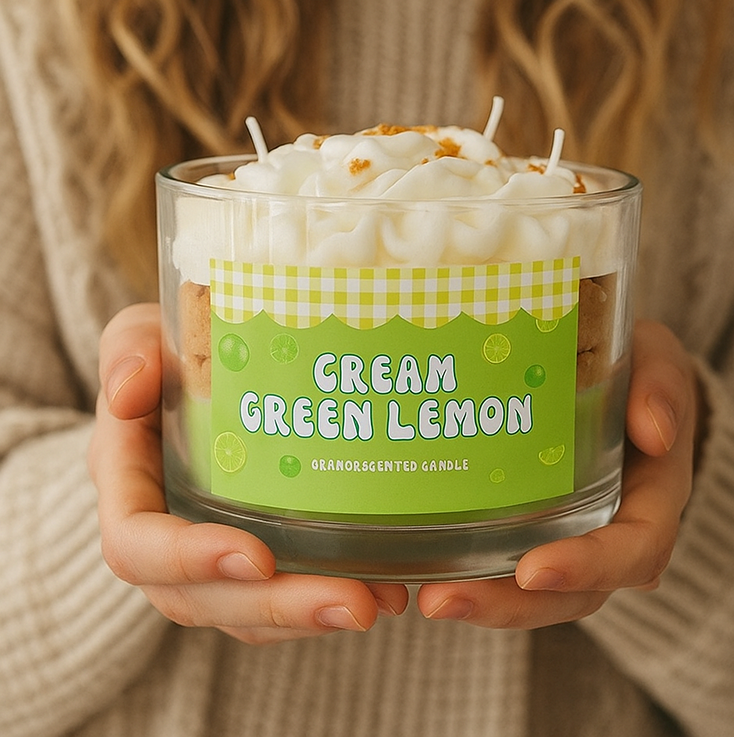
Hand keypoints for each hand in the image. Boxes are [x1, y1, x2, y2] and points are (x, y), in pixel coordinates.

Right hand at [89, 303, 407, 644]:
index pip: (137, 544)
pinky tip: (387, 586)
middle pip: (203, 598)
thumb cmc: (165, 354)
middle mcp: (163, 535)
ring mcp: (208, 552)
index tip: (258, 556)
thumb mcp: (140, 337)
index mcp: (127, 487)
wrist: (193, 369)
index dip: (190, 559)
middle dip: (278, 606)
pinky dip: (325, 599)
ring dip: (311, 615)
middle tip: (354, 603)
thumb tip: (128, 389)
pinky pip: (278, 598)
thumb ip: (128, 351)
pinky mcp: (249, 554)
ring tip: (382, 601)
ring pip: (248, 610)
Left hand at [416, 320, 700, 627]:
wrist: (622, 382)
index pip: (635, 551)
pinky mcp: (539, 528)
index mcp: (654, 500)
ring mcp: (576, 537)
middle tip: (443, 599)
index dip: (588, 567)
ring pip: (538, 594)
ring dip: (485, 601)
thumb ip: (663, 387)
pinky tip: (427, 570)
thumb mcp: (659, 364)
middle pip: (575, 593)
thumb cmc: (642, 372)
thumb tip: (654, 430)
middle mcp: (616, 534)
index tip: (533, 569)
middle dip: (512, 604)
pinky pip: (513, 565)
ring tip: (429, 596)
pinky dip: (475, 574)